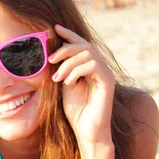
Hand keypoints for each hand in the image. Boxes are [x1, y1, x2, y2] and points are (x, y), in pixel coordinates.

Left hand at [48, 25, 114, 144]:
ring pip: (87, 53)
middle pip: (83, 45)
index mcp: (88, 67)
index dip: (68, 34)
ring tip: (57, 78)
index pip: (80, 45)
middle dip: (64, 49)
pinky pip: (93, 65)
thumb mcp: (63, 85)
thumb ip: (62, 69)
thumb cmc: (75, 111)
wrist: (86, 131)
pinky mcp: (108, 80)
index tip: (54, 28)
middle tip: (50, 60)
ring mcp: (104, 73)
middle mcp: (99, 67)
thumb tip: (52, 55)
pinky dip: (77, 71)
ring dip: (68, 63)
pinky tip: (68, 82)